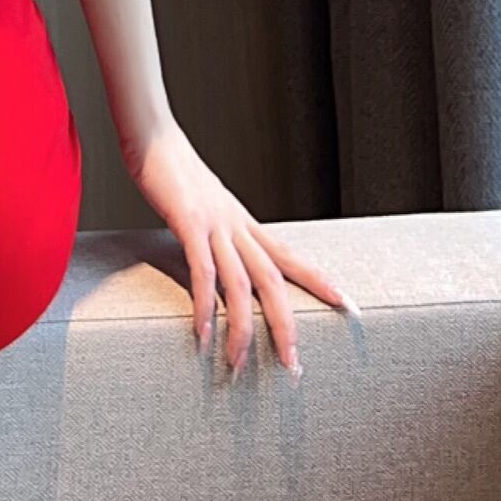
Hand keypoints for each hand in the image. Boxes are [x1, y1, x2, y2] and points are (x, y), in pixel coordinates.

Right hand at [128, 120, 356, 381]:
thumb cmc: (173, 170)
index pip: (289, 255)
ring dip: (243, 328)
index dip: (318, 280)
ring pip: (241, 284)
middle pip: (273, 281)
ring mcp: (214, 224)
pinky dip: (204, 305)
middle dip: (286, 325)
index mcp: (243, 222)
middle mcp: (236, 226)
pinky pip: (202, 271)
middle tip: (293, 366)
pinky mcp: (188, 222)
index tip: (347, 305)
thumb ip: (216, 231)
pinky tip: (202, 333)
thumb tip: (221, 256)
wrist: (153, 134)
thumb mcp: (206, 204)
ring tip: (238, 365)